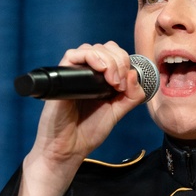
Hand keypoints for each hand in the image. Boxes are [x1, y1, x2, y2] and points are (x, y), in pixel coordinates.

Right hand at [14, 42, 147, 195]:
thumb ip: (131, 96)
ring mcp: (73, 73)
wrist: (69, 147)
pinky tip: (101, 71)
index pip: (115, 54)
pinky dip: (91, 57)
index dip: (125, 62)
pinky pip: (73, 55)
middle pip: (106, 48)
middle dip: (120, 62)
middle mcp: (86, 73)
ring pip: (93, 48)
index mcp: (100, 79)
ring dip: (109, 61)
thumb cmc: (88, 131)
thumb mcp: (118, 112)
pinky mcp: (61, 76)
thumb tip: (134, 74)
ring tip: (113, 83)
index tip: (126, 85)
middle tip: (120, 85)